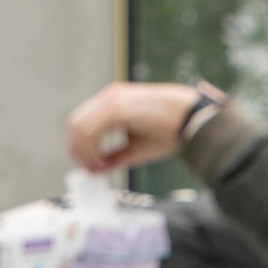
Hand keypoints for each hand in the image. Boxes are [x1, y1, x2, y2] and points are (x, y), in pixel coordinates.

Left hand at [63, 80, 202, 173]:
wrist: (192, 119)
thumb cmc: (170, 131)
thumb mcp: (135, 147)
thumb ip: (114, 156)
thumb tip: (95, 170)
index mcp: (113, 101)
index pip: (82, 122)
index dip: (79, 147)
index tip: (89, 166)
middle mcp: (110, 97)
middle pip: (75, 124)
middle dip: (77, 150)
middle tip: (90, 170)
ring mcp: (112, 99)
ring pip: (79, 128)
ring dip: (84, 153)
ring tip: (98, 169)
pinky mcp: (118, 107)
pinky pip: (91, 131)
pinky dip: (92, 150)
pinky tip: (104, 163)